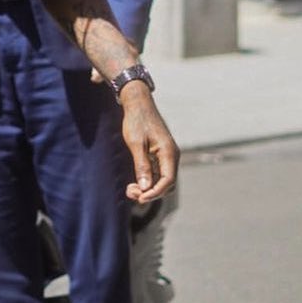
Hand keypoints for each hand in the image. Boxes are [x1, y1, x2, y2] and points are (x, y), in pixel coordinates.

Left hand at [117, 85, 178, 203]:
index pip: (168, 180)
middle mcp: (171, 156)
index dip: (155, 192)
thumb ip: (142, 166)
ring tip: (130, 189)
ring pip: (162, 180)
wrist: (138, 104)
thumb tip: (145, 188)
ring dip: (148, 188)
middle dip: (151, 193)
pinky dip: (147, 180)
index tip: (140, 198)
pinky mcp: (160, 155)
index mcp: (169, 153)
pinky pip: (157, 174)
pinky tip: (134, 183)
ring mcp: (166, 156)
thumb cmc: (137, 121)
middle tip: (130, 193)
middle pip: (167, 184)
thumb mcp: (136, 144)